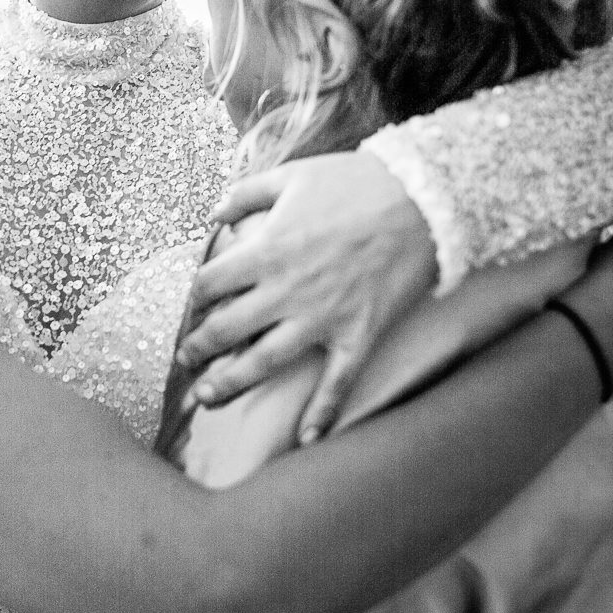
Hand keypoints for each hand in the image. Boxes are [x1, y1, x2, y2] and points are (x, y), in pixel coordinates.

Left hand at [175, 152, 437, 443]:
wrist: (425, 198)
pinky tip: (306, 438)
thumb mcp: (293, 174)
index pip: (209, 284)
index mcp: (266, 249)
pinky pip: (337, 383)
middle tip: (187, 360)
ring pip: (263, 363)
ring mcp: (323, 318)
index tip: (195, 307)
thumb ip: (246, 193)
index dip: (195, 298)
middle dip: (198, 349)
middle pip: (225, 330)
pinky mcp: (359, 334)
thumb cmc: (357, 181)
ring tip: (208, 397)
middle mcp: (286, 290)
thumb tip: (214, 215)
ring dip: (230, 384)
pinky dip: (322, 413)